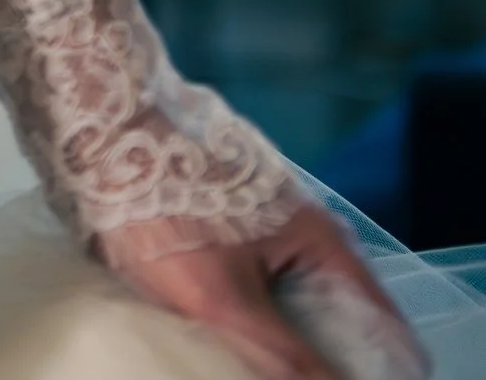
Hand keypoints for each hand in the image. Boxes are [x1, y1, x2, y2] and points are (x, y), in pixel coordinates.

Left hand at [105, 199, 427, 379]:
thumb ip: (281, 352)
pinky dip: (254, 327)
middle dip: (323, 360)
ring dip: (284, 348)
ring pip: (293, 312)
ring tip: (255, 364)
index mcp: (322, 242)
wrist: (104, 129)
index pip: (381, 327)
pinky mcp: (228, 235)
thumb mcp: (223, 296)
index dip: (378, 369)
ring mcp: (266, 232)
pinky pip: (258, 295)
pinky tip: (228, 348)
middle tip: (295, 377)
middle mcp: (304, 236)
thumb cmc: (165, 206)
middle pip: (337, 323)